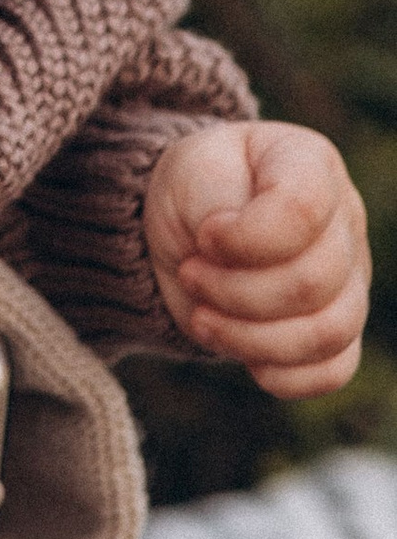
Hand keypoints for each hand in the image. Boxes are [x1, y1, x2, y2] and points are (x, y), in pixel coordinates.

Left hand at [146, 121, 369, 396]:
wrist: (188, 225)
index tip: (204, 235)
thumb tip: (232, 255)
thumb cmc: (195, 187)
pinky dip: (281, 374)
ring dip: (249, 338)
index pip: (302, 210)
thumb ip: (216, 202)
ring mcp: (350, 280)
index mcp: (312, 165)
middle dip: (233, 291)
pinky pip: (332, 370)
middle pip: (312, 282)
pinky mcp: (337, 330)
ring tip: (202, 316)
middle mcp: (345, 223)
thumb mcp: (191, 170)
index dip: (245, 238)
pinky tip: (240, 354)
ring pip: (327, 334)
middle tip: (190, 273)